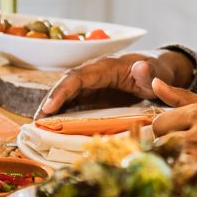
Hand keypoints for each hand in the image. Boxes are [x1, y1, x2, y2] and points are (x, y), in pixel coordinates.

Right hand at [38, 49, 194, 115]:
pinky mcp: (94, 95)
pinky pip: (75, 104)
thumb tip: (140, 66)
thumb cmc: (158, 71)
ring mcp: (92, 85)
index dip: (62, 91)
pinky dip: (63, 115)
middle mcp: (94, 73)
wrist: (160, 71)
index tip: (48, 108)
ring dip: (52, 111)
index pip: (78, 77)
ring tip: (38, 130)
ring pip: (67, 96)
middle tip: (35, 124)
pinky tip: (54, 129)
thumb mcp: (157, 73)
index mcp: (106, 66)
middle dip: (50, 104)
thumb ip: (149, 73)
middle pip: (66, 87)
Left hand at [150, 81, 196, 196]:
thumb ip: (182, 97)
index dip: (165, 133)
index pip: (158, 123)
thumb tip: (154, 83)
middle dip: (167, 150)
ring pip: (167, 164)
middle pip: (158, 144)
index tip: (177, 138)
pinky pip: (180, 183)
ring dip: (174, 167)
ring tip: (193, 167)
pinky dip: (184, 183)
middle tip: (185, 155)